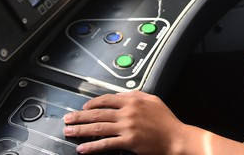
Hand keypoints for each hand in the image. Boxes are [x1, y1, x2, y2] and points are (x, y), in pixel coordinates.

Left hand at [63, 91, 187, 154]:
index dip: (92, 103)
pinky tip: (83, 148)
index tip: (83, 107)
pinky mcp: (128, 141)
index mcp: (132, 100)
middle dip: (79, 116)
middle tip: (67, 119)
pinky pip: (106, 143)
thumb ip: (135, 96)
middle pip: (97, 113)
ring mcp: (127, 126)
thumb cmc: (166, 121)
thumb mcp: (152, 100)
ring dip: (80, 130)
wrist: (176, 137)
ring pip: (98, 127)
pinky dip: (92, 146)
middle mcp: (127, 111)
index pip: (106, 99)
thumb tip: (120, 95)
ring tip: (69, 132)